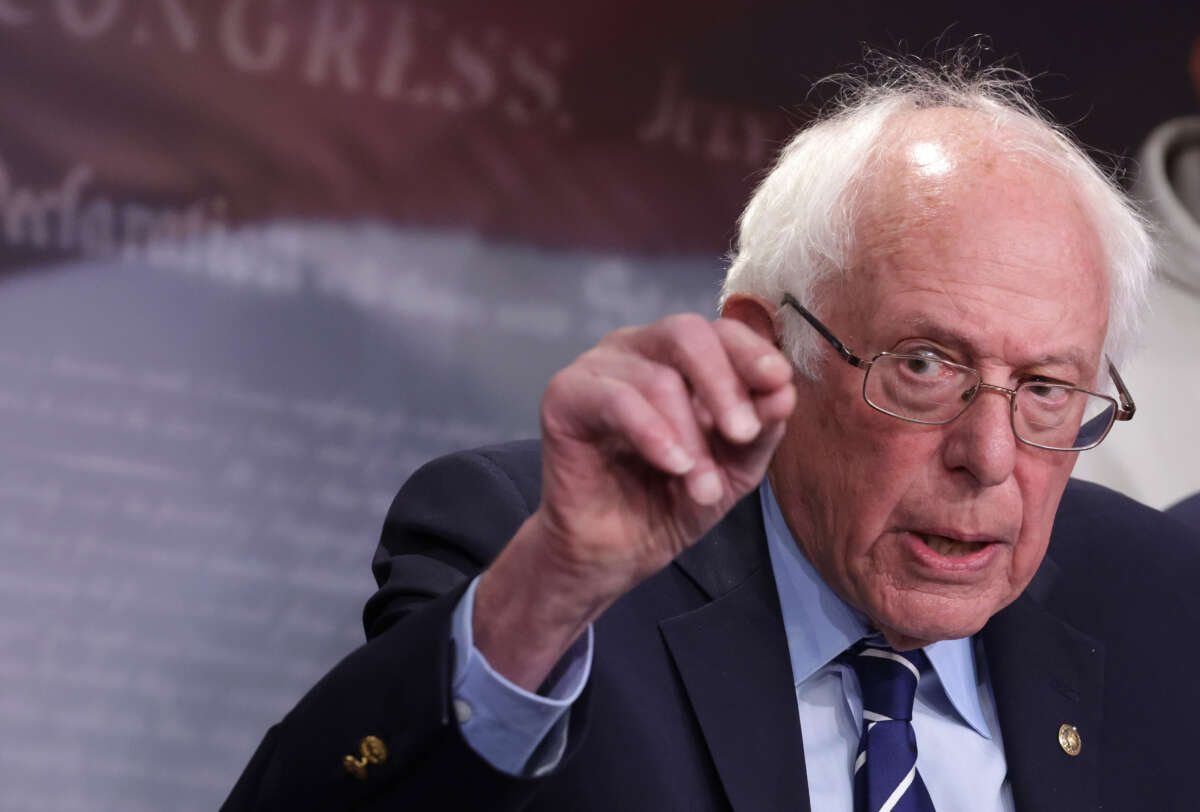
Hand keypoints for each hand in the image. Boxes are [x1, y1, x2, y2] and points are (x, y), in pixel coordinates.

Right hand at [475, 308, 795, 689]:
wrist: (615, 552)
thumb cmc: (671, 500)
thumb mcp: (734, 468)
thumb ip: (760, 429)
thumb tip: (784, 391)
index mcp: (680, 358)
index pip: (720, 330)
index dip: (752, 352)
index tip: (778, 383)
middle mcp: (638, 350)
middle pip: (687, 334)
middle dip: (724, 384)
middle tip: (743, 434)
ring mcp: (598, 368)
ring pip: (657, 378)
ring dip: (691, 438)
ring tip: (704, 488)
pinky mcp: (564, 396)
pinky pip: (615, 400)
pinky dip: (653, 433)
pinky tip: (672, 465)